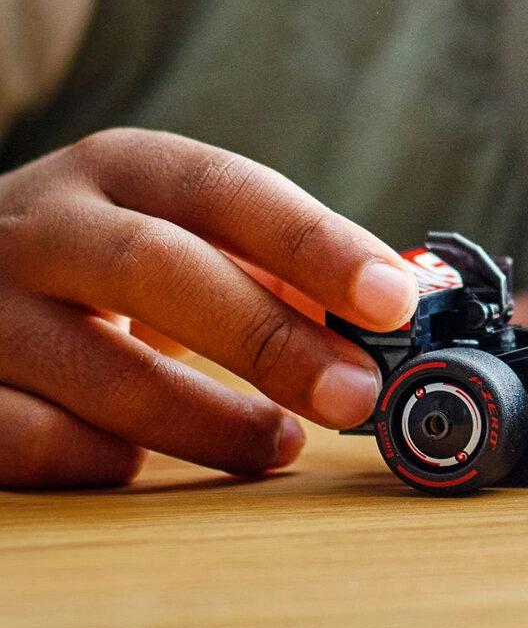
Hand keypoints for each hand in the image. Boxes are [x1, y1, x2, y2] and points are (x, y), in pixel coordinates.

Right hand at [0, 128, 418, 488]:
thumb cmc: (93, 248)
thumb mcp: (168, 221)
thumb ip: (267, 259)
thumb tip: (383, 307)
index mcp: (119, 165)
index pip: (228, 190)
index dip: (314, 244)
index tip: (392, 297)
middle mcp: (46, 224)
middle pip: (160, 269)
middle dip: (269, 337)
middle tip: (355, 392)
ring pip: (98, 367)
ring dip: (206, 418)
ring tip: (280, 443)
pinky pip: (26, 437)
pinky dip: (96, 456)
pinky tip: (138, 461)